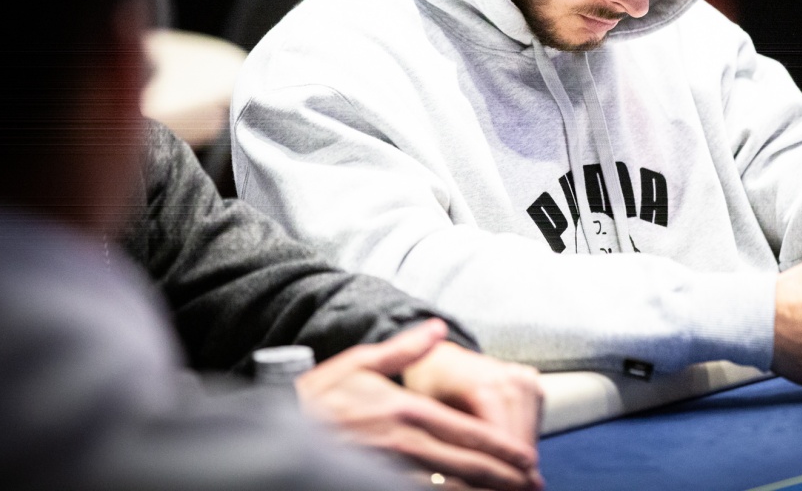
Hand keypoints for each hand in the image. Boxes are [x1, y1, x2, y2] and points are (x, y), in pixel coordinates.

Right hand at [295, 319, 542, 490]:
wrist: (269, 430)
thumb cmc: (315, 399)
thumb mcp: (358, 364)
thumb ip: (403, 349)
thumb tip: (436, 327)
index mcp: (407, 411)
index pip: (468, 433)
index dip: (503, 451)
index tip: (527, 461)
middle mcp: (405, 443)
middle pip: (468, 466)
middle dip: (504, 479)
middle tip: (531, 486)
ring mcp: (389, 470)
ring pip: (450, 489)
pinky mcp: (369, 482)